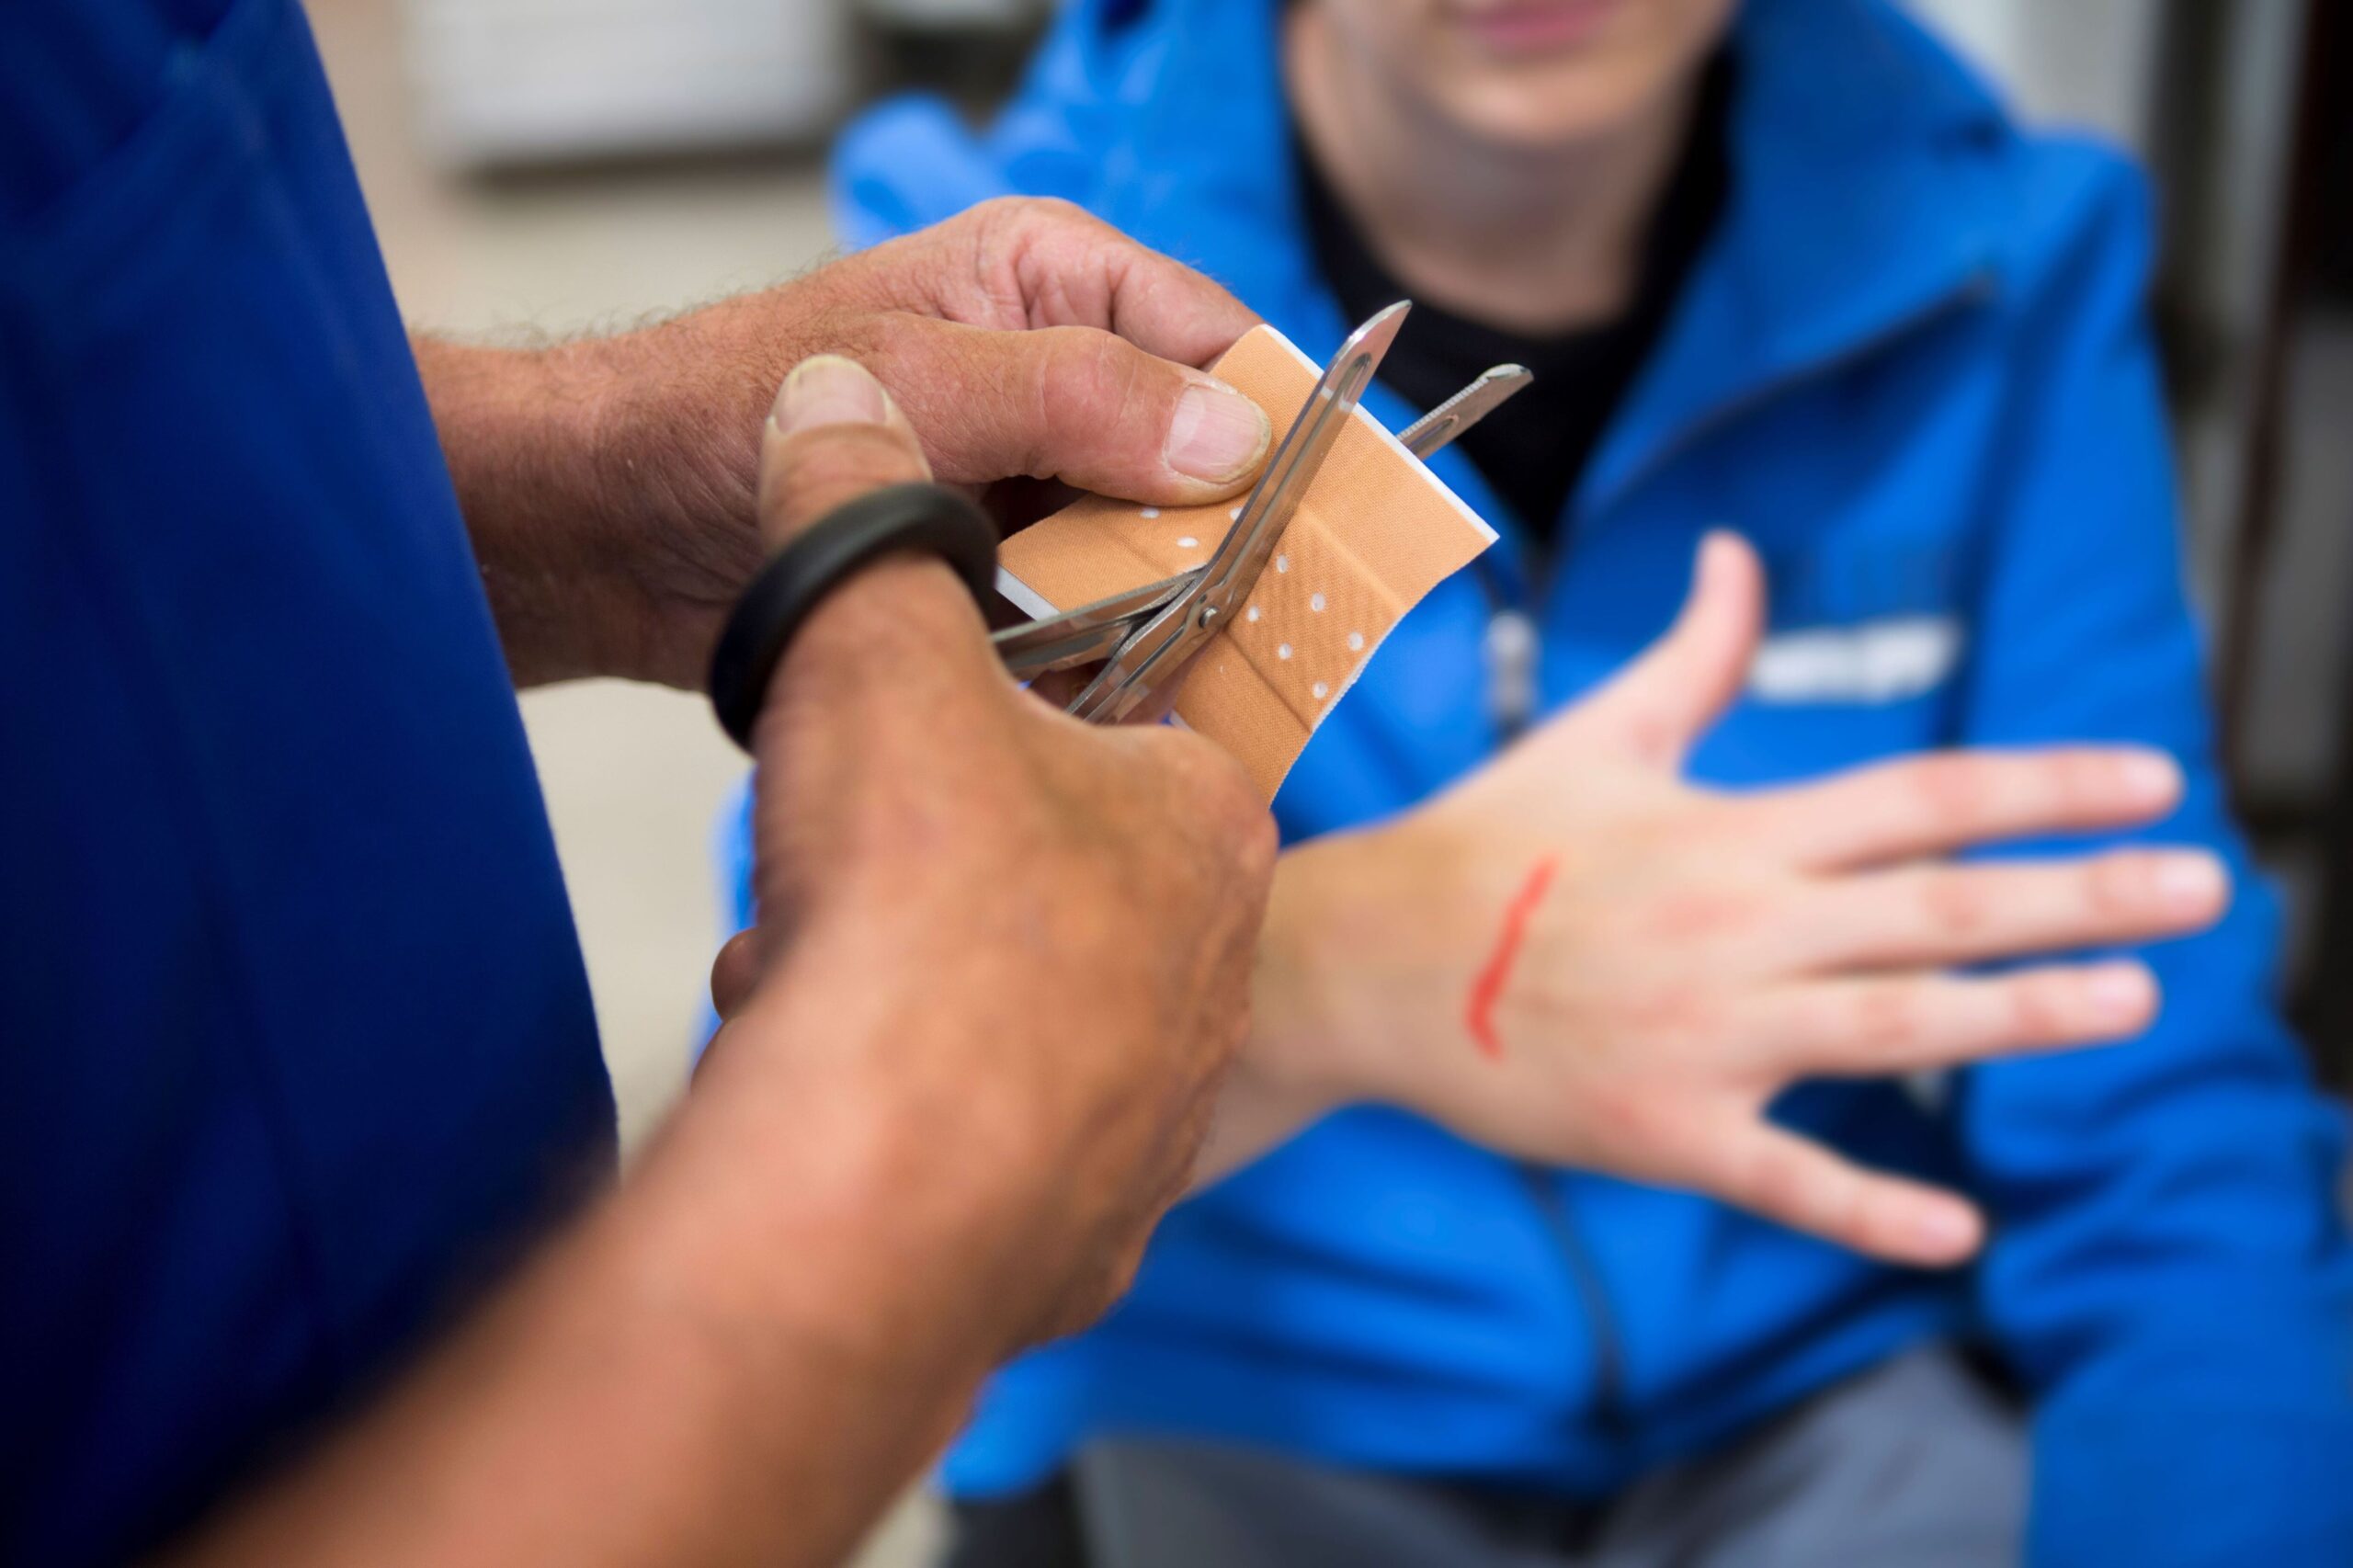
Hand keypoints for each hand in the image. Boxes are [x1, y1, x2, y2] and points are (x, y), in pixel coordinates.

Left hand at [422, 198, 1272, 686]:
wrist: (600, 531)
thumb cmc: (715, 411)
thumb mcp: (914, 385)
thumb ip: (1076, 401)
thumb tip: (1232, 438)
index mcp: (1054, 282)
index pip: (1221, 342)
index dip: (1285, 427)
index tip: (1341, 518)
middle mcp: (1060, 382)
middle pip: (1206, 461)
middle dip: (1234, 540)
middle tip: (1276, 624)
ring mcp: (1031, 488)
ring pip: (1157, 554)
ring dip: (1169, 615)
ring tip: (1194, 674)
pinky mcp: (998, 579)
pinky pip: (1092, 622)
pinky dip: (1106, 664)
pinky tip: (1112, 701)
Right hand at [700, 355, 1276, 1351]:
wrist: (879, 1183)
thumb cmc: (919, 909)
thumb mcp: (875, 640)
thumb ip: (858, 506)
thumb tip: (835, 400)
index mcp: (1205, 824)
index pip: (1127, 722)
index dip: (1001, 706)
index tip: (914, 727)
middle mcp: (1212, 976)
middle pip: (1045, 870)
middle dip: (918, 858)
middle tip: (840, 861)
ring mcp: (1153, 1115)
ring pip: (998, 1007)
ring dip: (889, 976)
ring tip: (813, 967)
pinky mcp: (1079, 1225)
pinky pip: (978, 1135)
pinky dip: (893, 1095)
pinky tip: (825, 1071)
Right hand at [1243, 534, 2228, 1265]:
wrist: (1362, 961)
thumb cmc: (1488, 843)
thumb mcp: (1597, 736)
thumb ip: (1695, 656)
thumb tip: (1739, 552)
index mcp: (1728, 830)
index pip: (1917, 797)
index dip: (2040, 786)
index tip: (2152, 782)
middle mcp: (1731, 926)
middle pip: (1934, 906)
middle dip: (2077, 893)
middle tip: (2204, 887)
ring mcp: (1699, 1033)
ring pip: (1887, 1026)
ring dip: (2018, 1017)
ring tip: (2137, 1000)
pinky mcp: (1660, 1129)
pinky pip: (1779, 1176)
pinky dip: (1866, 1210)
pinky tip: (1958, 1236)